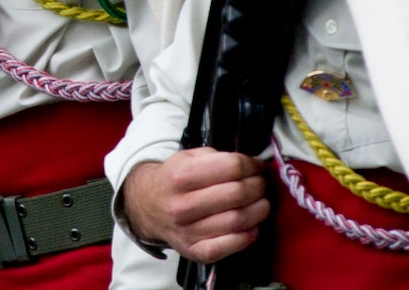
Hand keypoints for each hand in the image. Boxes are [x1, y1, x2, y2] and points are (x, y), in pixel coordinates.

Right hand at [119, 151, 269, 263]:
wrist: (147, 206)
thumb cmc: (174, 180)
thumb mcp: (187, 158)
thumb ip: (217, 157)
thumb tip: (252, 165)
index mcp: (180, 176)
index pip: (232, 167)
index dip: (252, 165)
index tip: (258, 166)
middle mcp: (182, 204)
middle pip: (238, 193)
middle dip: (258, 186)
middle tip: (262, 184)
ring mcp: (188, 230)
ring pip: (238, 220)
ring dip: (259, 210)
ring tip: (262, 203)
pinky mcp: (195, 251)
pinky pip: (230, 245)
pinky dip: (248, 236)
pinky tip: (252, 226)